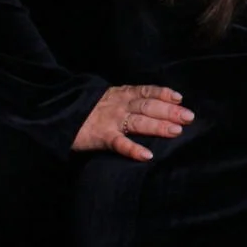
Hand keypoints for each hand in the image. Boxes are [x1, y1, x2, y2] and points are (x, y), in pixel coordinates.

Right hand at [74, 84, 192, 161]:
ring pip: (138, 122)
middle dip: (169, 111)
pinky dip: (133, 149)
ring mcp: (111, 120)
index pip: (147, 91)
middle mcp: (119, 105)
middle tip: (188, 117)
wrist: (58, 114)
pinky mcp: (101, 136)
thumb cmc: (89, 108)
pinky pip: (119, 143)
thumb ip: (129, 99)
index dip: (164, 94)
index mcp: (122, 94)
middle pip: (148, 106)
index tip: (180, 98)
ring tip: (175, 131)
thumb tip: (157, 105)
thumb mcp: (109, 97)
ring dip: (158, 126)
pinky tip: (147, 155)